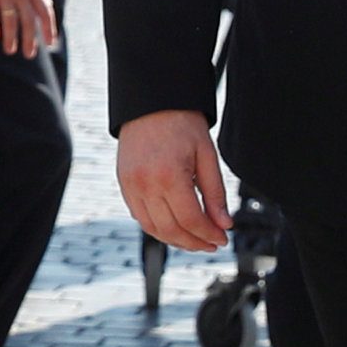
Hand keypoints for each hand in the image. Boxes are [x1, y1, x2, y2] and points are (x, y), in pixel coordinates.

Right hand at [118, 108, 231, 253]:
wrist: (151, 103)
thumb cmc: (181, 123)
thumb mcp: (207, 155)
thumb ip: (215, 193)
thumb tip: (223, 224)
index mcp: (169, 175)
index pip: (191, 220)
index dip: (209, 234)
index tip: (222, 238)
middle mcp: (145, 184)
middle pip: (171, 229)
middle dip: (194, 242)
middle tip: (212, 243)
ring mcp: (130, 185)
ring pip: (152, 228)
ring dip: (175, 240)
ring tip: (194, 240)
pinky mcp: (123, 184)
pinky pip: (139, 216)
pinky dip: (157, 227)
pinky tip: (174, 227)